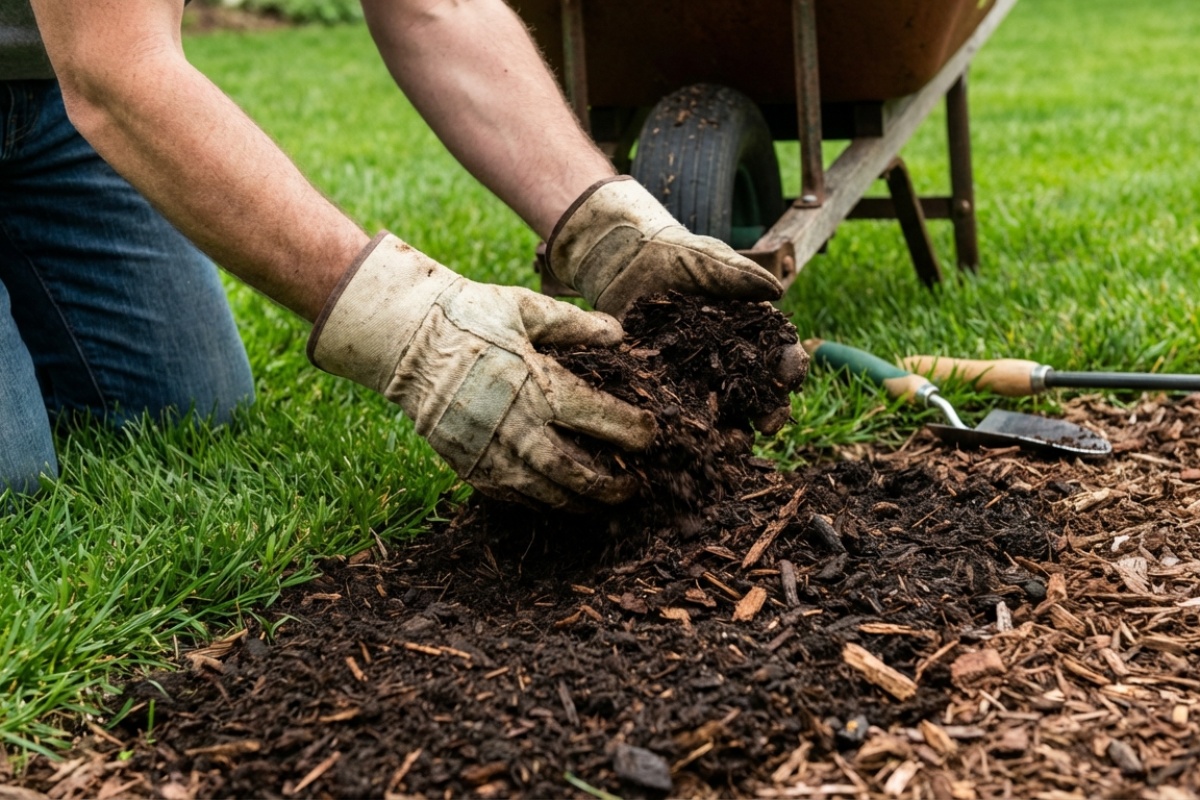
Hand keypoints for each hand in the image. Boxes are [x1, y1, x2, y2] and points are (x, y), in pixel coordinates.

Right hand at [308, 233, 656, 509]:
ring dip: (581, 503)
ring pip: (546, 495)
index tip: (651, 437)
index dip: (635, 433)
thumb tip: (620, 335)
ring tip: (603, 502)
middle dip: (613, 486)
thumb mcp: (525, 308)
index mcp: (538, 385)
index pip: (602, 420)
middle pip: (578, 473)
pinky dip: (541, 503)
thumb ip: (576, 325)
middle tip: (635, 486)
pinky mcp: (468, 465)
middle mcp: (517, 427)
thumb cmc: (471, 315)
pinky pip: (512, 497)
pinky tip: (559, 499)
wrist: (405, 338)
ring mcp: (490, 452)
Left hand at [546, 177, 804, 432]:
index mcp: (753, 332)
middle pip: (759, 393)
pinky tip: (688, 441)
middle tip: (769, 423)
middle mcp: (731, 362)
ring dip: (733, 431)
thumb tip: (777, 290)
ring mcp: (698, 379)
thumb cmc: (677, 256)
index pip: (781, 354)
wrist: (627, 261)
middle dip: (769, 411)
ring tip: (732, 443)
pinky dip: (686, 431)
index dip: (791, 368)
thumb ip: (738, 275)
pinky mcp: (665, 389)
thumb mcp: (708, 260)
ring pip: (724, 413)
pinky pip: (679, 415)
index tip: (791, 377)